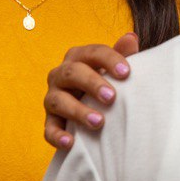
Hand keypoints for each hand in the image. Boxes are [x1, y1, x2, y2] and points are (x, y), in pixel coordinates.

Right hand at [43, 33, 138, 149]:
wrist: (92, 105)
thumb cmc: (107, 82)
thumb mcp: (115, 69)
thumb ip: (122, 54)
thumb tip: (130, 38)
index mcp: (79, 57)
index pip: (93, 52)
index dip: (109, 60)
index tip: (126, 72)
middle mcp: (61, 74)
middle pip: (72, 73)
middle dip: (92, 84)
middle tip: (111, 97)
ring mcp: (53, 97)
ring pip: (58, 101)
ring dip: (78, 111)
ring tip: (99, 122)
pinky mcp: (50, 121)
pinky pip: (49, 128)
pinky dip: (57, 136)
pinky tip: (70, 143)